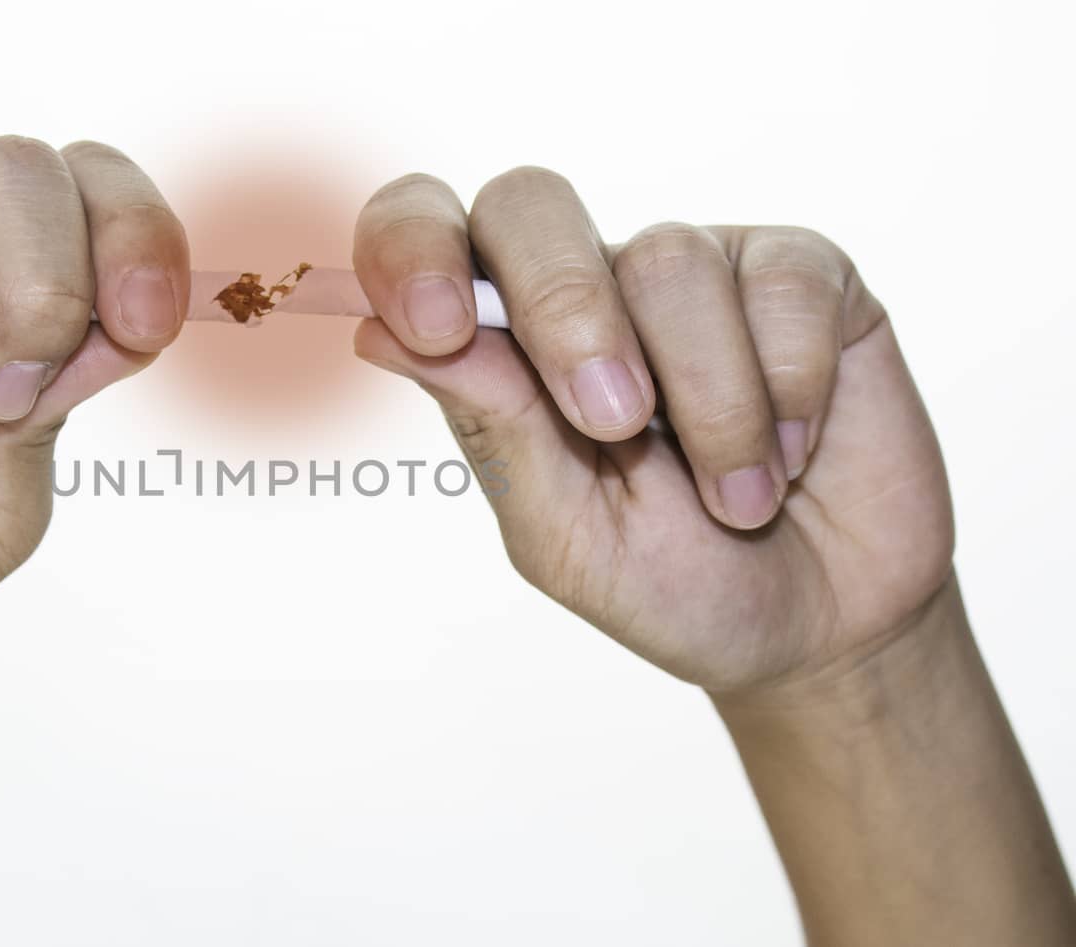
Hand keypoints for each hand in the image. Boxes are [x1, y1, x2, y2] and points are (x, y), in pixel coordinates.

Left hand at [351, 169, 952, 693]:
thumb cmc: (674, 583)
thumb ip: (494, 429)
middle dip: (563, 308)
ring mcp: (695, 272)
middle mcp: (590, 287)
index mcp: (504, 343)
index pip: (425, 232)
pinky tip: (794, 452)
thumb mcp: (565, 535)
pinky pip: (783, 283)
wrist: (819, 627)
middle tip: (612, 423)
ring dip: (709, 405)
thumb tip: (380, 333)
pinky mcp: (800, 275)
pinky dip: (789, 388)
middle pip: (531, 204)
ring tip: (735, 500)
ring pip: (670, 260)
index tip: (432, 324)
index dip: (410, 248)